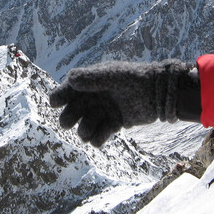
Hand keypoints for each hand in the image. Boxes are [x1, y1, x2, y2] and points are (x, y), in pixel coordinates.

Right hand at [49, 59, 196, 145]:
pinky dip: (99, 137)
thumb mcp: (112, 76)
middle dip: (68, 118)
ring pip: (85, 126)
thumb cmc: (134, 79)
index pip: (68, 90)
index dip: (59, 96)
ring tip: (88, 131)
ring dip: (84, 130)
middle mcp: (95, 97)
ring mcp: (104, 111)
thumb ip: (92, 78)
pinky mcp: (114, 123)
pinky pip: (99, 136)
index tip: (55, 103)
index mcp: (91, 83)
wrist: (158, 93)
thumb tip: (69, 79)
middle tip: (68, 122)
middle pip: (72, 111)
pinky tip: (103, 135)